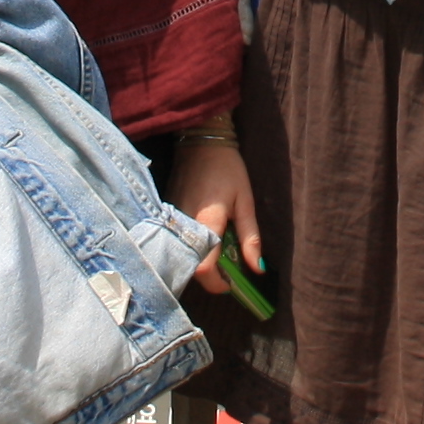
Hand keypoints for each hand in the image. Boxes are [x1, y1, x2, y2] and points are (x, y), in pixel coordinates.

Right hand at [169, 133, 263, 278]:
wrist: (200, 139)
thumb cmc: (227, 168)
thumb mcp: (245, 201)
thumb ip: (250, 237)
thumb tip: (258, 268)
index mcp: (206, 222)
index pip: (205, 270)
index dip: (219, 284)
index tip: (233, 284)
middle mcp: (183, 225)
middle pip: (192, 268)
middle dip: (211, 275)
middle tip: (229, 269)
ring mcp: (171, 220)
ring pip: (183, 255)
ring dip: (201, 260)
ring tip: (220, 249)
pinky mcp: (165, 215)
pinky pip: (177, 241)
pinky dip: (192, 247)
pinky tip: (206, 236)